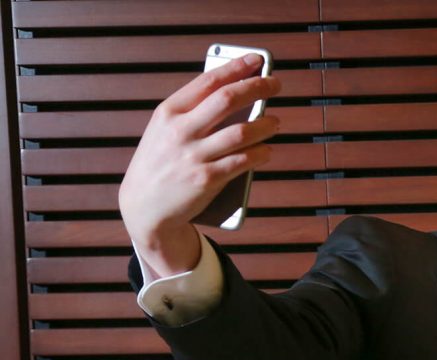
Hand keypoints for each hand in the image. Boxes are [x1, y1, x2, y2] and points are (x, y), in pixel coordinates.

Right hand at [119, 53, 281, 274]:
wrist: (144, 207)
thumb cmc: (161, 164)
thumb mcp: (165, 131)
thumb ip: (193, 114)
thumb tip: (236, 97)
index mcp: (169, 112)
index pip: (208, 82)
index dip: (236, 68)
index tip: (257, 60)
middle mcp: (180, 130)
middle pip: (227, 100)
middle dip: (256, 88)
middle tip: (276, 84)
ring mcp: (193, 156)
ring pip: (241, 132)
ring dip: (265, 124)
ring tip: (276, 121)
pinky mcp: (206, 179)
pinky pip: (242, 161)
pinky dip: (260, 154)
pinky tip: (268, 150)